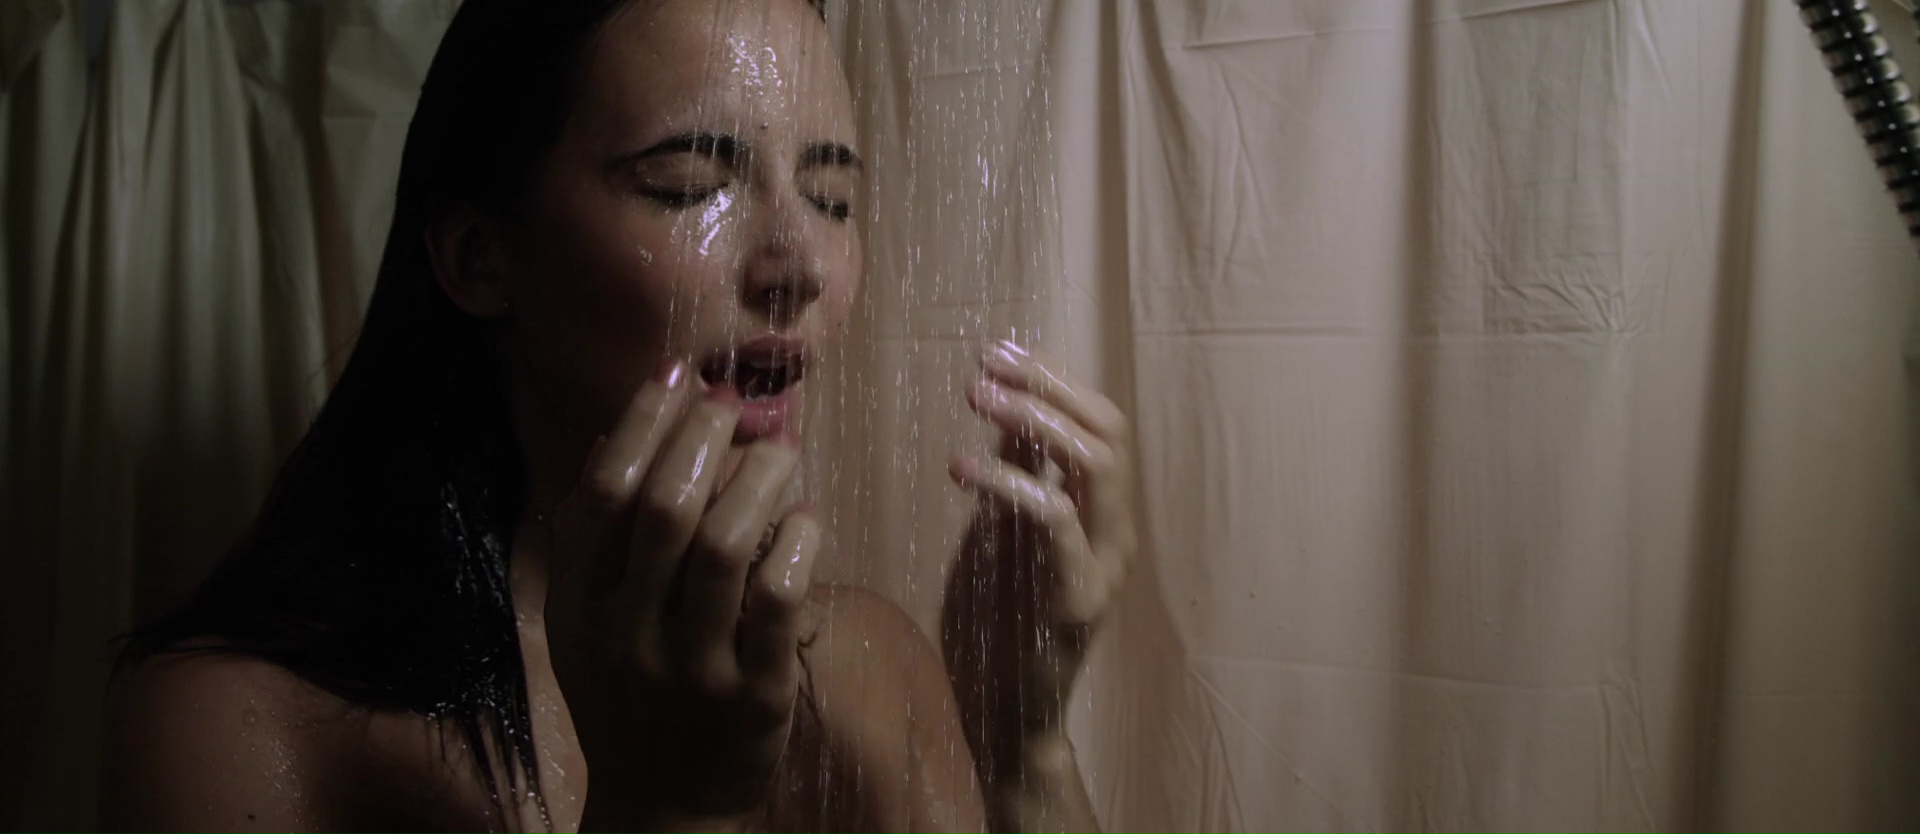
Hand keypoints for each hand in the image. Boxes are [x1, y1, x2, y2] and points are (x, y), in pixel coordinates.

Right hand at [544, 360, 819, 829]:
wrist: (661, 805)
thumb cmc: (629, 695)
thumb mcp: (584, 624)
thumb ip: (593, 538)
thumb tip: (614, 434)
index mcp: (579, 607)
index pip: (604, 494)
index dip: (642, 424)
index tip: (679, 377)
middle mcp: (627, 635)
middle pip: (665, 509)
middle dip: (705, 438)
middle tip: (736, 409)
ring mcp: (692, 667)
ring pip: (726, 546)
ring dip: (761, 481)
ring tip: (781, 455)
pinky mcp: (755, 695)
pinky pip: (780, 602)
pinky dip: (798, 545)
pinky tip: (806, 521)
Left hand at [942, 340, 1135, 775]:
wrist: (1009, 712)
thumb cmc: (1001, 622)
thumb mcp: (1006, 534)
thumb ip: (1017, 477)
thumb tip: (1006, 410)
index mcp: (1105, 515)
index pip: (1102, 425)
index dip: (1056, 379)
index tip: (1000, 348)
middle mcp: (1117, 533)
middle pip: (1109, 432)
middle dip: (1049, 385)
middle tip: (986, 363)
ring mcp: (1104, 565)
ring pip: (1096, 464)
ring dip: (1033, 420)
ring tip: (974, 397)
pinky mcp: (1075, 596)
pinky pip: (1055, 519)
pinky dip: (1009, 482)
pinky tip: (959, 467)